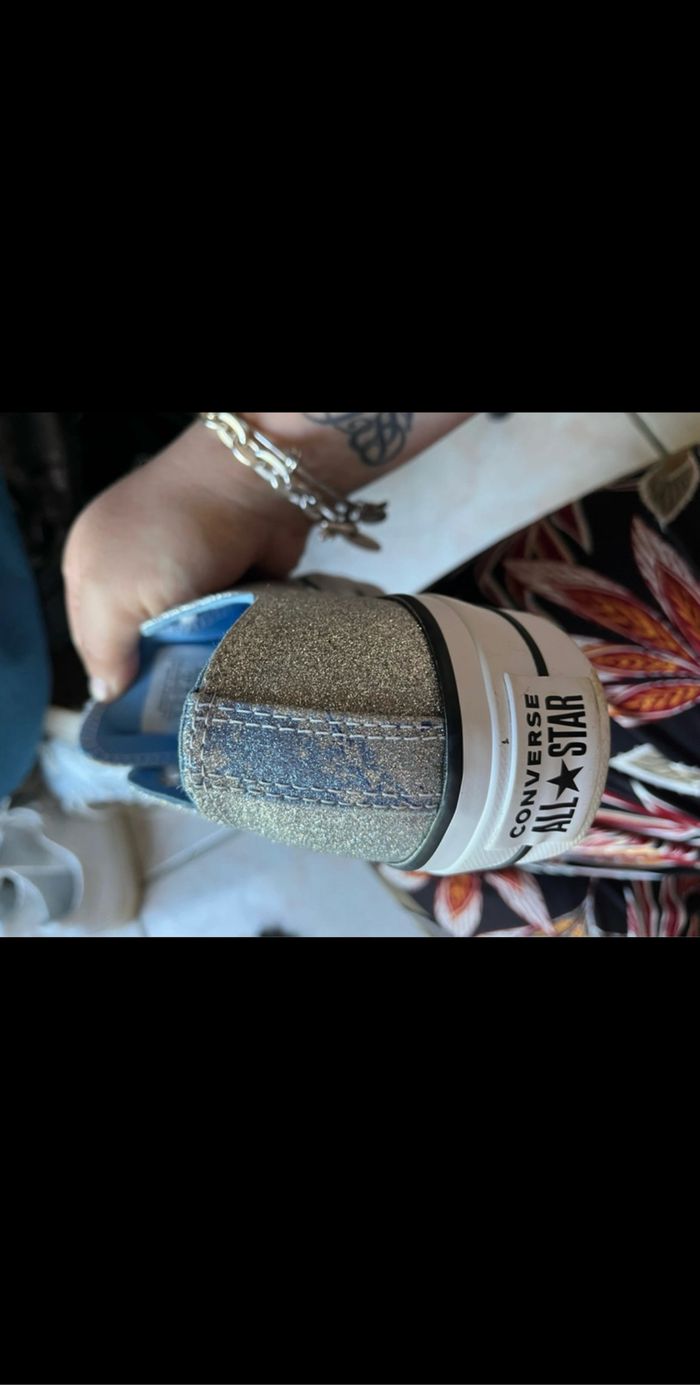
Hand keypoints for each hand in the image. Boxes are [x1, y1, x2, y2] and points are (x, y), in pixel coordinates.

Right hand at [62, 421, 311, 700]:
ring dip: (195, 662)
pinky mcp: (229, 585)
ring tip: (204, 689)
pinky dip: (225, 646)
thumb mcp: (113, 592)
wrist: (253, 489)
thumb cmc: (171, 532)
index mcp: (92, 569)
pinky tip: (230, 664)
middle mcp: (135, 574)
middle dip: (156, 672)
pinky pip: (221, 631)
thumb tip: (106, 694)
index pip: (92, 642)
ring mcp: (184, 579)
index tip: (133, 713)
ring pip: (184, 643)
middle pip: (140, 646)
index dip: (111, 676)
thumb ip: (103, 647)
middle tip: (172, 708)